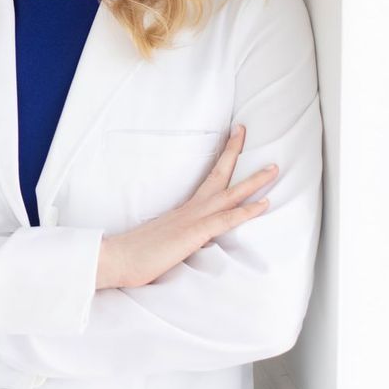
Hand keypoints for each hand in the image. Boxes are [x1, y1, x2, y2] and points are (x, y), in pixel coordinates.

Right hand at [96, 124, 276, 289]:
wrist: (115, 258)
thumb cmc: (135, 254)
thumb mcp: (163, 241)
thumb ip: (179, 234)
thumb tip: (190, 237)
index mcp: (183, 210)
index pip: (207, 180)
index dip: (221, 162)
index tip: (230, 143)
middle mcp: (189, 209)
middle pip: (217, 174)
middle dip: (233, 151)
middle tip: (243, 130)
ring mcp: (192, 219)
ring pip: (228, 193)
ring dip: (253, 180)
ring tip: (273, 168)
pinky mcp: (193, 233)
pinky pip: (225, 219)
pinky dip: (247, 210)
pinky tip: (264, 203)